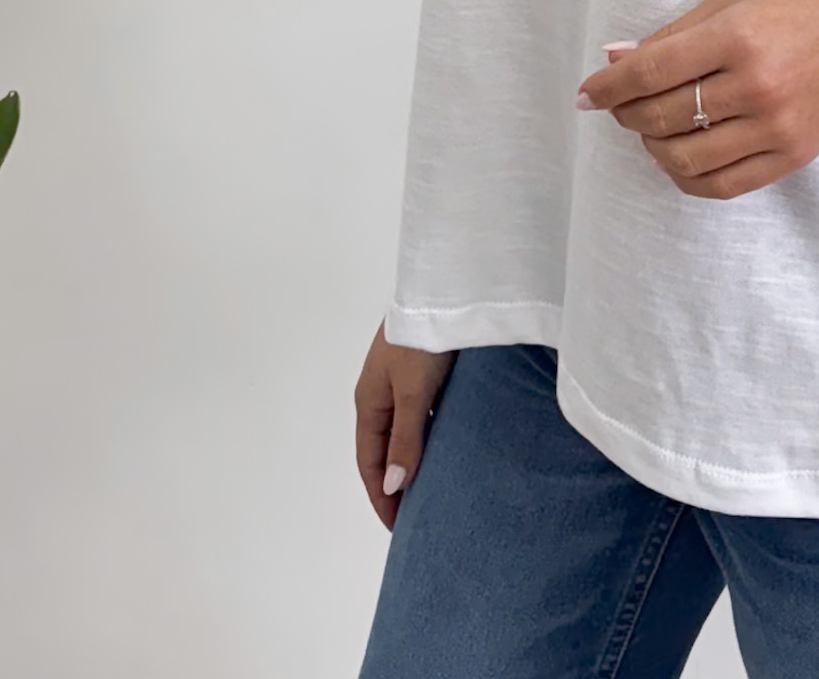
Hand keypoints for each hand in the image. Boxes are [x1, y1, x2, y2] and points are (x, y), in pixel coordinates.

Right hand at [354, 322, 456, 530]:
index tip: (397, 529)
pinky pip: (423, 413)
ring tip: (432, 488)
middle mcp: (381, 393)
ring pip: (405, 431)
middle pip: (384, 449)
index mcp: (369, 402)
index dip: (381, 496)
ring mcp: (401, 380)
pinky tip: (449, 446)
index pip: (370, 462)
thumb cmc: (424, 339)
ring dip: (413, 460)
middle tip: (414, 517)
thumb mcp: (414, 392)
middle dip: (394, 484)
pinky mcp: (424, 368)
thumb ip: (406, 439)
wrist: (443, 288)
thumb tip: (392, 487)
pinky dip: (430, 436)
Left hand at [574, 0, 818, 199]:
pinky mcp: (792, 155)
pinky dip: (688, 177)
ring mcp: (776, 126)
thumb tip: (615, 57)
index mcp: (737, 35)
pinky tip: (679, 159)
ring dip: (653, 148)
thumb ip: (675, 32)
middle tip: (620, 107)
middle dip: (627, 115)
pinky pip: (723, 184)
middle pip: (662, 116)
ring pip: (686, 158)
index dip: (608, 87)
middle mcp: (756, 84)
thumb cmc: (805, 3)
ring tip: (651, 130)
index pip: (651, 72)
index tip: (587, 94)